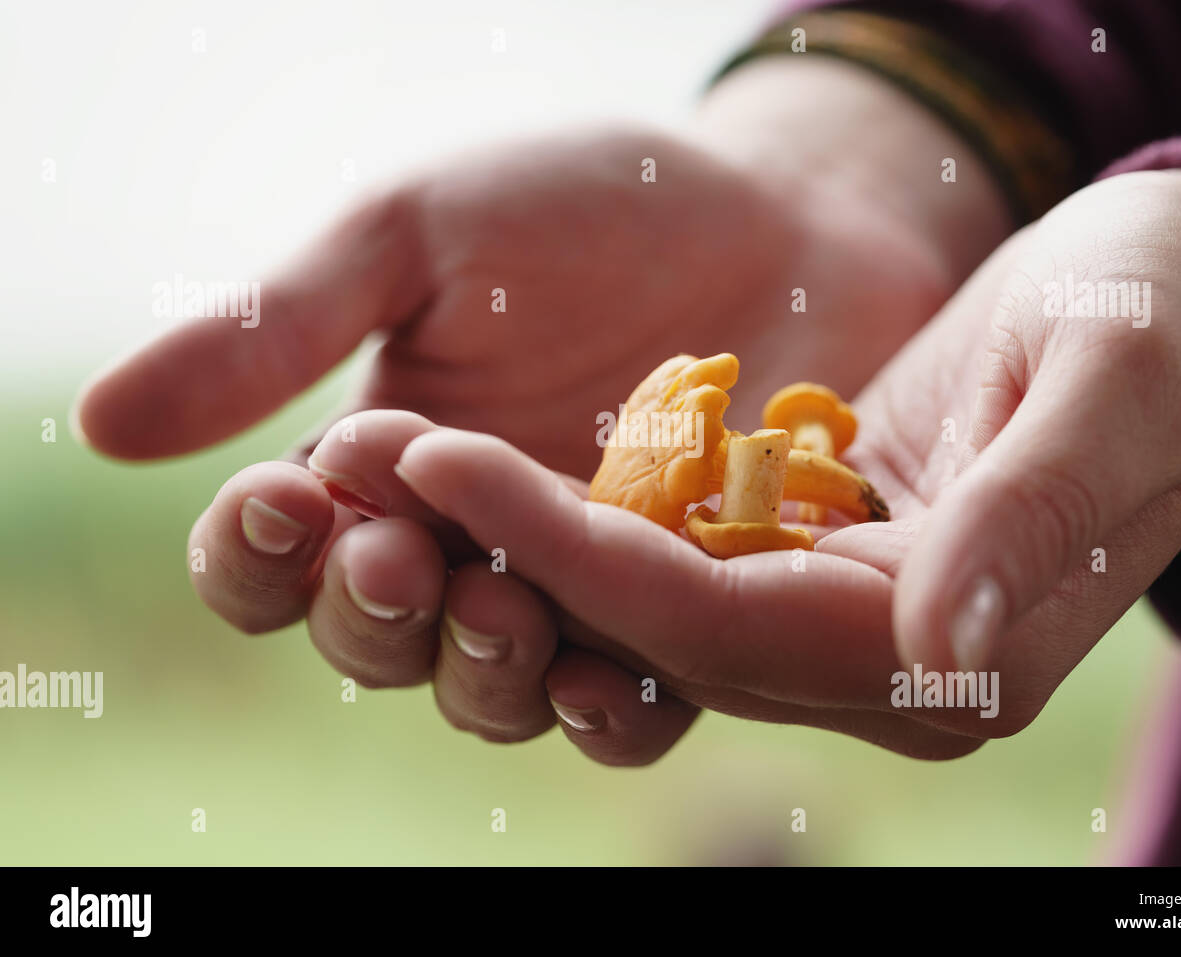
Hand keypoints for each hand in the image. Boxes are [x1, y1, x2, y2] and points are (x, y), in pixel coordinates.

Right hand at [72, 56, 1011, 761]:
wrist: (778, 218)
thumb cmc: (588, 209)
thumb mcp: (416, 236)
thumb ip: (280, 329)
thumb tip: (101, 425)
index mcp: (379, 459)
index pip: (276, 554)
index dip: (257, 553)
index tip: (288, 502)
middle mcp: (464, 541)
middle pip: (372, 640)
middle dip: (368, 615)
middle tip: (398, 557)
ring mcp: (573, 587)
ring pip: (488, 690)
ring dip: (474, 671)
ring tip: (499, 609)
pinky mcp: (682, 610)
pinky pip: (632, 706)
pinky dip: (607, 716)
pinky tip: (608, 687)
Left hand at [373, 169, 1180, 753]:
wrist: (1176, 293)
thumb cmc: (1167, 320)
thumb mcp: (1118, 389)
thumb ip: (1030, 522)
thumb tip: (938, 645)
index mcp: (951, 648)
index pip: (717, 625)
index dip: (575, 553)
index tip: (445, 463)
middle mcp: (881, 659)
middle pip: (654, 631)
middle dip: (508, 553)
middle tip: (370, 464)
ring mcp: (838, 615)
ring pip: (641, 605)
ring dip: (514, 541)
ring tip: (389, 465)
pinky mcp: (809, 557)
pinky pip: (667, 554)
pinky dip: (572, 513)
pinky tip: (481, 459)